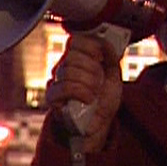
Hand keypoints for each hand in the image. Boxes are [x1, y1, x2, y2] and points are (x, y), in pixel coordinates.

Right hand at [45, 33, 122, 151]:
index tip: (102, 58)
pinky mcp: (52, 98)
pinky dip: (80, 92)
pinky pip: (63, 87)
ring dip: (88, 83)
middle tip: (100, 82)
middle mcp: (63, 67)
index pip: (74, 41)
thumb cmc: (105, 99)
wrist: (100, 124)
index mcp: (77, 58)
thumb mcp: (114, 76)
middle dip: (92, 69)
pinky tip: (89, 99)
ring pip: (68, 71)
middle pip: (71, 56)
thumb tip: (105, 43)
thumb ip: (111, 57)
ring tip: (95, 93)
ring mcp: (56, 82)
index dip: (90, 46)